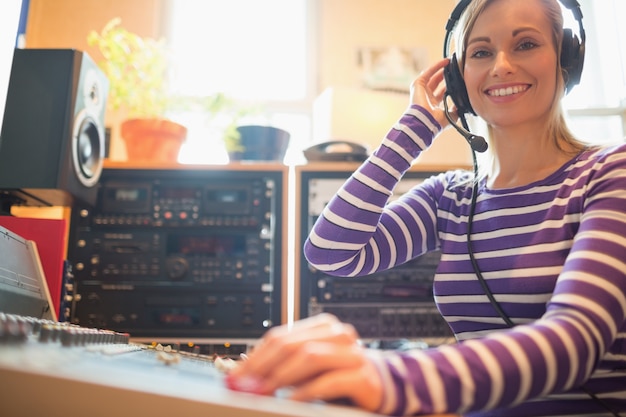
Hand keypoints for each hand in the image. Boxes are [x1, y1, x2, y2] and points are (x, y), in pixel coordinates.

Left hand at [226, 313, 382, 411]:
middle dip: (263, 367)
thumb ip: (281, 366)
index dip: (254, 357)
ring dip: (281, 377)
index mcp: (322, 325)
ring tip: (263, 392)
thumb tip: (242, 377)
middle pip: (292, 344)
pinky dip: (306, 391)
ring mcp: (352, 352)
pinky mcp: (362, 375)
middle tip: (244, 387)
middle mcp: (338, 333)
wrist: (378, 387)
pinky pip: (329, 381)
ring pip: (309, 357)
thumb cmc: (337, 376)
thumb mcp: (307, 369)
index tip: (235, 377)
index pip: (280, 336)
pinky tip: (291, 401)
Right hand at [410, 58, 454, 127]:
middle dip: (445, 75)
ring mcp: (421, 91)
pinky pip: (428, 72)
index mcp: (433, 106)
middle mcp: (426, 98)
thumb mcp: (451, 116)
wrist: (425, 122)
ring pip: (432, 76)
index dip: (449, 86)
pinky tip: (445, 61)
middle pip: (437, 83)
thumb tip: (463, 105)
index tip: (457, 80)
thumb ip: (457, 110)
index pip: (442, 93)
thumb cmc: (435, 122)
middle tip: (454, 69)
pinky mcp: (417, 85)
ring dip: (440, 69)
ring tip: (450, 62)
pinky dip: (436, 66)